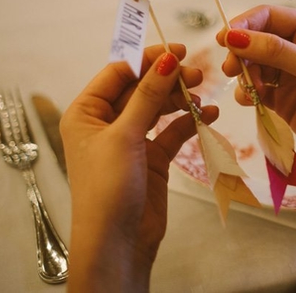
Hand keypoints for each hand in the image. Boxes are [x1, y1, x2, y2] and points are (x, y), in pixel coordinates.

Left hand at [60, 44, 217, 291]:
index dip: (147, 59)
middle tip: (197, 74)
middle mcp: (106, 123)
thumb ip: (148, 95)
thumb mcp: (126, 136)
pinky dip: (190, 123)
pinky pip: (172, 132)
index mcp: (86, 113)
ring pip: (159, 108)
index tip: (178, 51)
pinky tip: (209, 116)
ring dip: (181, 100)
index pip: (118, 73)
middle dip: (168, 79)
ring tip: (203, 97)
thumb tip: (166, 59)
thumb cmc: (108, 188)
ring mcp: (130, 140)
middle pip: (141, 88)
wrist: (118, 243)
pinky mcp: (151, 158)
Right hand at [215, 5, 295, 177]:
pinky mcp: (283, 101)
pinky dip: (246, 92)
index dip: (245, 25)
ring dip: (243, 73)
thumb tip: (234, 37)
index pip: (269, 16)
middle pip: (256, 40)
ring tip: (247, 89)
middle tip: (230, 69)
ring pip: (253, 65)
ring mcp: (290, 75)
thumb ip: (275, 51)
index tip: (225, 40)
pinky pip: (255, 89)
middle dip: (241, 52)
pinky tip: (248, 100)